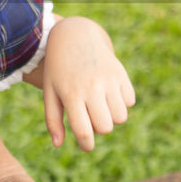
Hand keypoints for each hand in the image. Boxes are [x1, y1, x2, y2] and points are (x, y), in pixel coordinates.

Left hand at [42, 17, 134, 150]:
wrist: (75, 36)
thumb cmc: (58, 69)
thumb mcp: (50, 91)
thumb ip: (53, 120)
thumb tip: (58, 145)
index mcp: (71, 94)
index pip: (84, 131)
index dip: (87, 145)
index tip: (86, 145)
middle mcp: (91, 87)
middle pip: (106, 127)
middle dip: (99, 128)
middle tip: (90, 117)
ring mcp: (108, 79)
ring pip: (121, 117)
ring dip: (112, 117)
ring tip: (99, 105)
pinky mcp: (121, 73)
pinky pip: (130, 101)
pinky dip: (122, 102)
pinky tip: (109, 92)